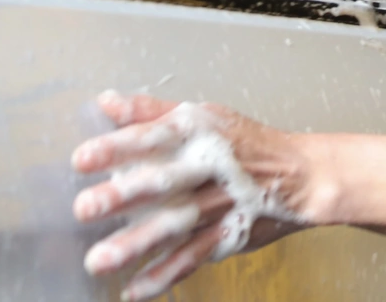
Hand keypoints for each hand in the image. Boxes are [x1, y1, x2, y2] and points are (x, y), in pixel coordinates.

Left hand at [72, 91, 316, 301]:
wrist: (302, 174)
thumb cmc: (248, 144)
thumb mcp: (204, 118)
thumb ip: (152, 112)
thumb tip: (106, 103)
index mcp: (198, 134)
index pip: (153, 137)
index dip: (118, 147)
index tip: (82, 159)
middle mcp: (206, 168)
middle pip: (163, 181)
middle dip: (123, 195)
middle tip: (85, 208)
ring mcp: (218, 205)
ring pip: (175, 225)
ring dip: (136, 244)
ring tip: (99, 261)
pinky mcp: (227, 235)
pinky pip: (193, 257)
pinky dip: (164, 275)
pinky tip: (134, 290)